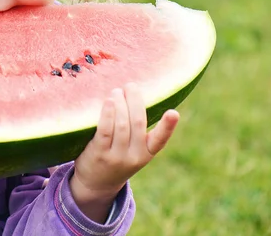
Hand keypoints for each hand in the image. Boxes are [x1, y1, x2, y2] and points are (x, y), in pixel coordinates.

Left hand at [70, 83, 179, 221]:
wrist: (96, 183)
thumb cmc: (116, 157)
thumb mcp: (132, 150)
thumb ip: (135, 130)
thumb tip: (132, 96)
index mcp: (146, 153)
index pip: (160, 140)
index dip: (168, 126)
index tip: (174, 113)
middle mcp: (134, 156)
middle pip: (138, 123)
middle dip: (135, 100)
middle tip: (130, 86)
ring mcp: (116, 156)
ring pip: (122, 125)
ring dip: (120, 103)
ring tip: (117, 91)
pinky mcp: (100, 154)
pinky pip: (105, 131)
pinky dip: (108, 114)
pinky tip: (109, 102)